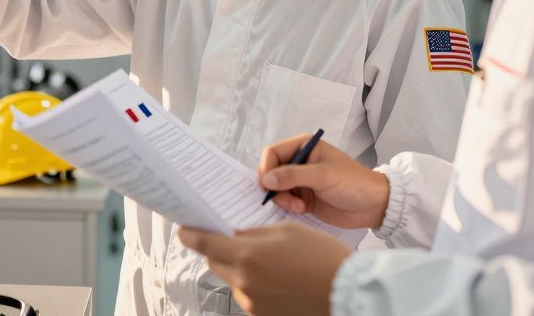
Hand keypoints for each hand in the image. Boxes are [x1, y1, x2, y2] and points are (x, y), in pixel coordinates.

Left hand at [178, 223, 350, 315]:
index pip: (203, 244)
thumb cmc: (322, 258)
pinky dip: (255, 284)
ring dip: (240, 268)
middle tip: (235, 240)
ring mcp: (252, 303)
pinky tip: (278, 278)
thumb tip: (236, 236)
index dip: (189, 235)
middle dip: (219, 250)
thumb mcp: (288, 232)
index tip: (184, 229)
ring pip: (233, 280)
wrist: (349, 294)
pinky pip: (249, 295)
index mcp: (247, 255)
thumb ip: (255, 234)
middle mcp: (244, 282)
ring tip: (270, 261)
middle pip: (215, 262)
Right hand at [258, 135, 389, 229]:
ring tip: (297, 206)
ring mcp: (300, 181)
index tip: (266, 186)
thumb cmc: (352, 183)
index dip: (266, 168)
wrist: (374, 206)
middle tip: (282, 199)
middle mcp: (299, 161)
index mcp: (304, 146)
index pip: (272, 152)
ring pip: (276, 188)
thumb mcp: (322, 176)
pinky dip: (288, 206)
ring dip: (281, 199)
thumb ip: (292, 175)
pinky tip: (302, 209)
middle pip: (271, 171)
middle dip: (273, 186)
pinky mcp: (303, 198)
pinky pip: (284, 201)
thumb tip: (265, 179)